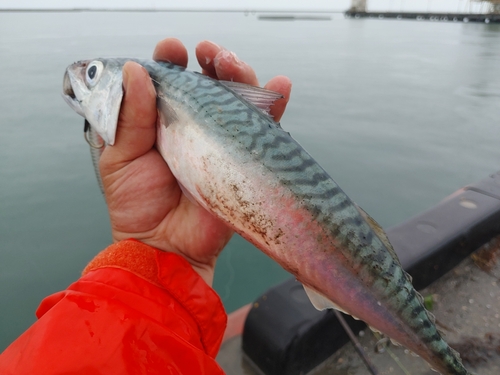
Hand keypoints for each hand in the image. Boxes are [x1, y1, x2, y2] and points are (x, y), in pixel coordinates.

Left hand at [99, 38, 291, 285]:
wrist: (164, 249)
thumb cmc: (136, 206)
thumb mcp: (120, 158)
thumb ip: (129, 116)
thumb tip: (136, 70)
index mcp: (160, 121)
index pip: (171, 80)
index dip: (172, 60)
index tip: (172, 50)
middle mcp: (194, 126)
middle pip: (210, 83)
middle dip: (213, 61)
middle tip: (208, 51)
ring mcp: (222, 141)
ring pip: (239, 99)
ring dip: (241, 74)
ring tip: (231, 63)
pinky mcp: (245, 159)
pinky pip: (265, 129)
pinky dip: (275, 106)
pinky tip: (279, 87)